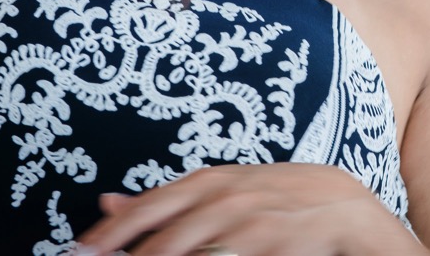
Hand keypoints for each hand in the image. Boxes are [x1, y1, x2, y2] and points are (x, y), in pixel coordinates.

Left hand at [75, 163, 423, 255]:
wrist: (352, 209)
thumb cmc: (284, 201)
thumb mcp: (228, 192)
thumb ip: (172, 199)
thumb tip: (107, 201)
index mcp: (214, 181)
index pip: (154, 204)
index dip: (114, 231)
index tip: (78, 251)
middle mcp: (231, 195)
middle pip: (167, 227)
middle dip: (125, 249)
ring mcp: (256, 217)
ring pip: (194, 245)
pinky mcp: (280, 240)